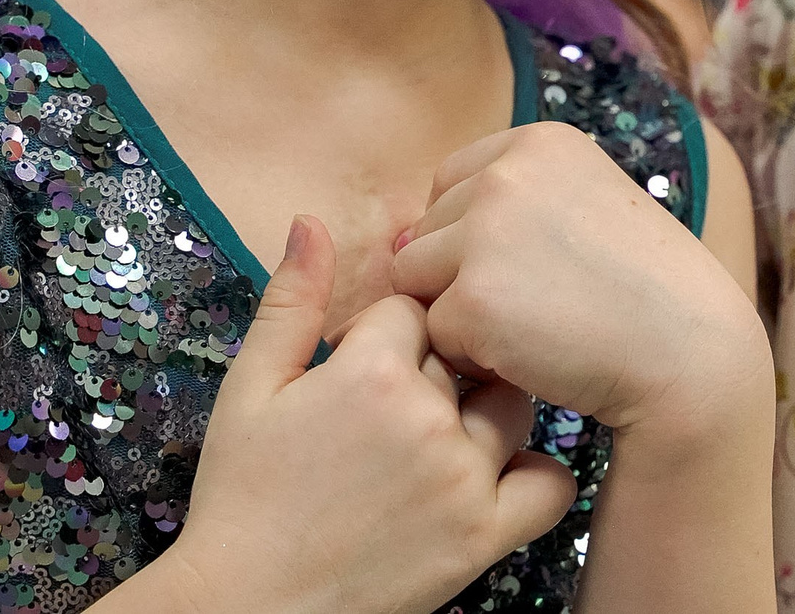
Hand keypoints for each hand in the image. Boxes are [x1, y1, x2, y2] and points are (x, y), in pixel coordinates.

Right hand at [148, 216, 575, 613]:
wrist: (253, 610)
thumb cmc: (243, 499)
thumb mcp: (250, 390)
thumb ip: (290, 301)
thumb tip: (312, 219)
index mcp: (368, 370)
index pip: (417, 307)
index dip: (394, 330)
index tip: (371, 357)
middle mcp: (427, 418)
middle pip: (467, 350)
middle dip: (441, 365)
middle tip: (400, 402)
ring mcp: (463, 478)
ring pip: (513, 403)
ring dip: (488, 408)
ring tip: (442, 433)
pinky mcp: (484, 536)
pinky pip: (551, 485)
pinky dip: (537, 473)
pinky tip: (499, 472)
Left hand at [389, 124, 770, 441]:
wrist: (688, 354)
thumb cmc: (638, 292)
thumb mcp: (582, 207)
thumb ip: (501, 206)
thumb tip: (397, 239)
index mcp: (538, 141)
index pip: (451, 183)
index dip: (477, 237)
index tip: (536, 266)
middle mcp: (507, 175)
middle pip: (426, 233)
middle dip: (463, 277)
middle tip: (541, 305)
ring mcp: (486, 235)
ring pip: (417, 282)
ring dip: (459, 314)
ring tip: (531, 327)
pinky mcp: (473, 300)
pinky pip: (435, 334)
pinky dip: (474, 356)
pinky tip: (533, 355)